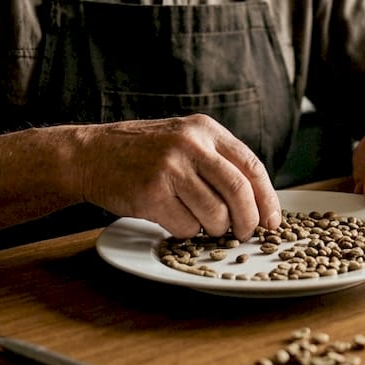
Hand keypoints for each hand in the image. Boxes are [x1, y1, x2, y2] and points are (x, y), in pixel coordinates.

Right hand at [75, 114, 280, 238]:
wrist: (91, 154)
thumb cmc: (143, 153)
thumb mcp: (184, 140)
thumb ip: (218, 161)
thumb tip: (257, 201)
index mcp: (206, 130)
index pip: (251, 166)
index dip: (267, 198)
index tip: (272, 221)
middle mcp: (191, 145)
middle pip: (239, 192)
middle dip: (248, 221)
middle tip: (245, 234)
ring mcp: (170, 168)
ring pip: (215, 215)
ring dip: (213, 229)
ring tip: (200, 223)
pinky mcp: (152, 193)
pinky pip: (186, 227)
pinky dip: (185, 231)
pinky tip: (172, 218)